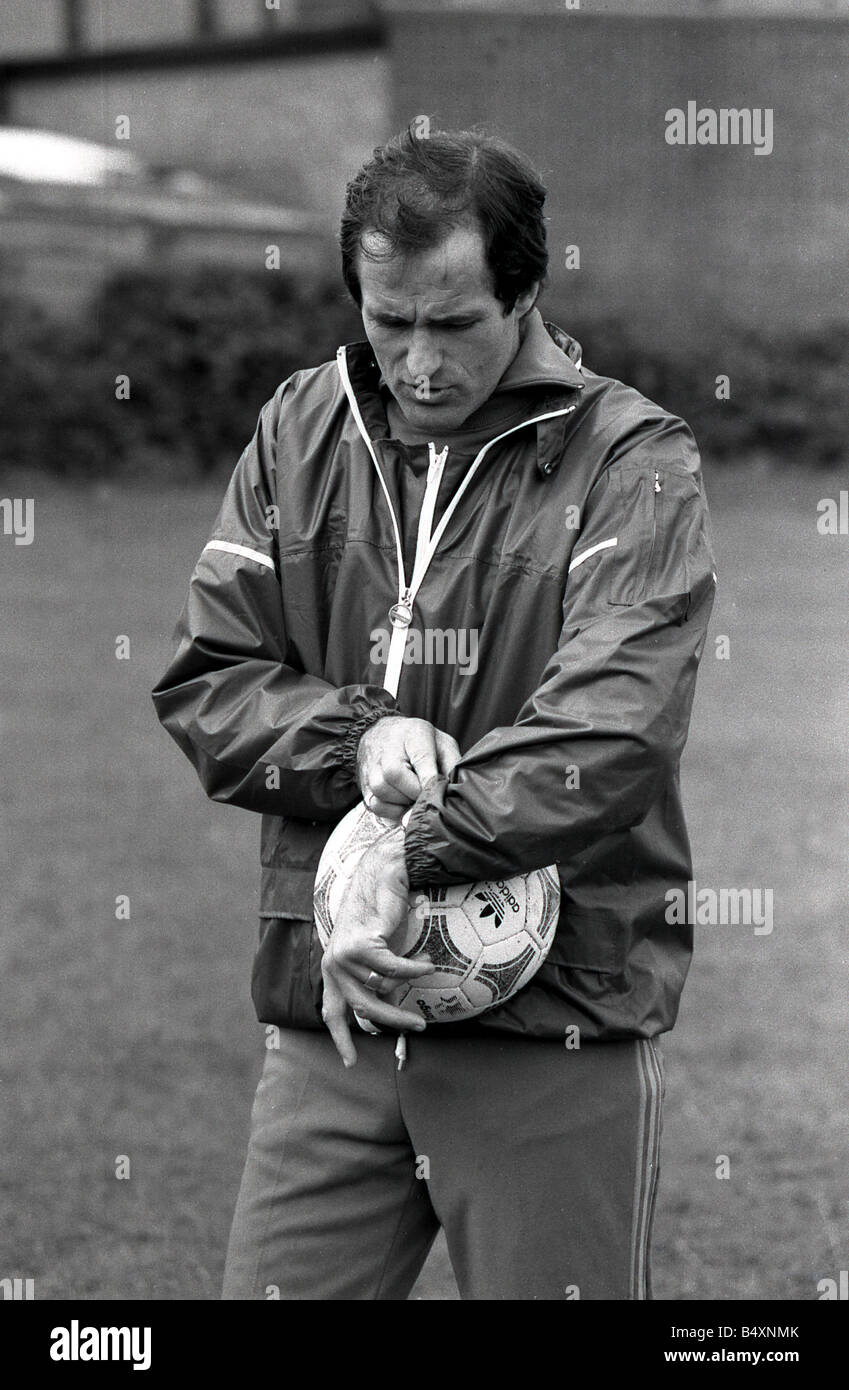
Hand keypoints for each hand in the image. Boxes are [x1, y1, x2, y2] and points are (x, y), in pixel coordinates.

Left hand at [320, 830, 433, 1065]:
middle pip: (363, 1009)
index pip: (331, 1012)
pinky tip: (429, 964)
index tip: (351, 1063)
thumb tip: (388, 1007)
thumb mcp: (375, 952)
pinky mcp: (361, 945)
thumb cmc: (382, 913)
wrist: (381, 876)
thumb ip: (373, 978)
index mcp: (332, 970)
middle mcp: (333, 965)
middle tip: (419, 1027)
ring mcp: (344, 956)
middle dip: (392, 1020)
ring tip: (428, 977)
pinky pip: (393, 970)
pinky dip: (414, 970)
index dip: (340, 1039)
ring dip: (408, 989)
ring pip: (381, 990)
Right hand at [356, 715, 460, 820]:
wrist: (381, 735)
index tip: (438, 792)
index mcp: (413, 735)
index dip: (430, 779)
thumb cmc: (417, 743)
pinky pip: (377, 806)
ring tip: (413, 791)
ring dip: (404, 801)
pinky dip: (392, 810)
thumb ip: (452, 764)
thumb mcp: (441, 743)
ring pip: (386, 795)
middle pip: (399, 779)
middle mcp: (387, 750)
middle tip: (427, 791)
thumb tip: (455, 791)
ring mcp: (372, 769)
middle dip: (418, 792)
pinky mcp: (365, 787)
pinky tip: (401, 799)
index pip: (421, 758)